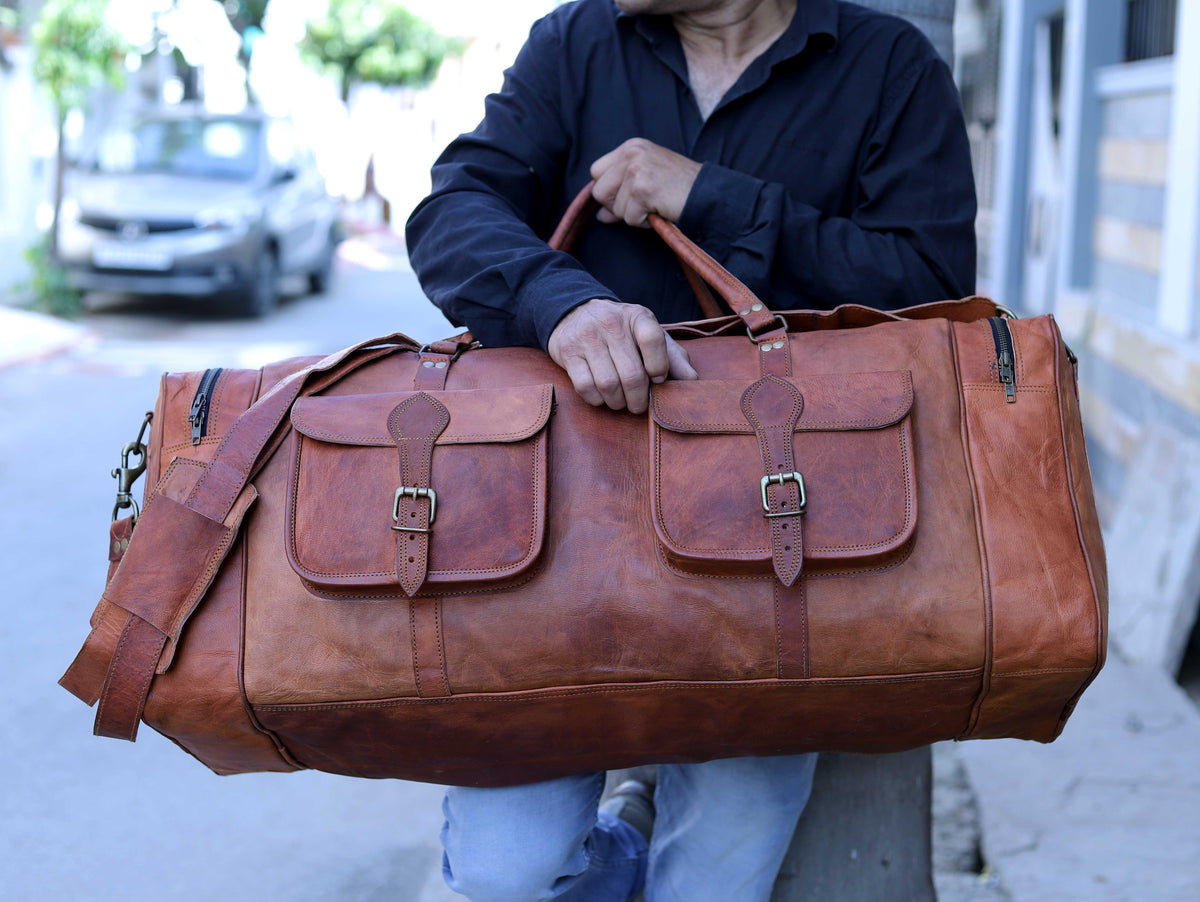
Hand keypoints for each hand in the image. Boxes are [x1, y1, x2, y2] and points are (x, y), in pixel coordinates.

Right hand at [548, 298, 697, 413]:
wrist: (576, 313)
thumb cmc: (621, 331)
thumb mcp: (649, 335)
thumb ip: (673, 357)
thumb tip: (692, 382)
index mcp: (638, 316)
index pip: (654, 340)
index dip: (659, 366)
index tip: (658, 379)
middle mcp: (611, 323)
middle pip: (632, 374)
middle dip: (639, 398)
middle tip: (639, 405)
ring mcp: (587, 337)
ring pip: (608, 384)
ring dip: (618, 402)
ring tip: (621, 402)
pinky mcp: (568, 352)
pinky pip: (585, 387)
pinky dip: (597, 400)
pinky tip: (602, 397)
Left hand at [589, 138, 702, 226]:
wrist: (708, 194)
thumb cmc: (680, 188)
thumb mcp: (647, 179)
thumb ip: (620, 192)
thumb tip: (600, 215)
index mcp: (631, 146)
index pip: (596, 171)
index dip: (608, 190)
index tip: (627, 196)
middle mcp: (632, 153)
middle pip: (599, 191)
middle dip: (617, 205)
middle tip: (642, 203)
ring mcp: (637, 170)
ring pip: (614, 208)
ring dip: (634, 215)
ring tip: (655, 204)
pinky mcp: (643, 190)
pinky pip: (629, 218)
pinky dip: (644, 222)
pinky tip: (660, 210)